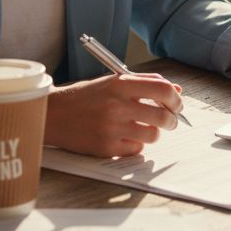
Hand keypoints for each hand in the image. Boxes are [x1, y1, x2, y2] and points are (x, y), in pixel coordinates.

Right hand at [44, 73, 183, 157]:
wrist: (53, 114)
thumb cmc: (85, 97)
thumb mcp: (113, 81)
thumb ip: (145, 82)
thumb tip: (175, 90)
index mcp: (120, 84)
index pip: (163, 89)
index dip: (176, 99)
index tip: (177, 104)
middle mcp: (117, 105)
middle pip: (163, 116)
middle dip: (172, 120)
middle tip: (169, 121)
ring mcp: (111, 128)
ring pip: (152, 135)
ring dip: (153, 133)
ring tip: (144, 128)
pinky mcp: (106, 148)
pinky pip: (136, 149)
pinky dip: (136, 144)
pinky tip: (125, 136)